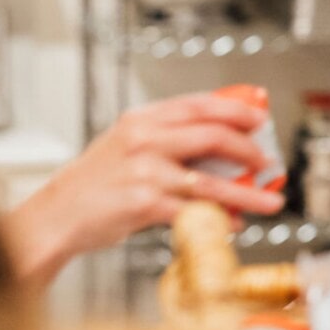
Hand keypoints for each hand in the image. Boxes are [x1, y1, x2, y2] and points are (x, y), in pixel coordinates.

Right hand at [4, 93, 283, 285]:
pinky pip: (195, 212)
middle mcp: (145, 140)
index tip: (261, 118)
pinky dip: (220, 220)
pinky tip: (234, 224)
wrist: (57, 214)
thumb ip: (167, 138)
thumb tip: (222, 149)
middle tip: (268, 161)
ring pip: (212, 182)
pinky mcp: (144, 204)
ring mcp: (146, 172)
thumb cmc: (96, 181)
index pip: (200, 104)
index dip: (237, 110)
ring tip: (272, 202)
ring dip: (248, 194)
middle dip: (250, 149)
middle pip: (214, 135)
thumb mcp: (126, 142)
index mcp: (142, 118)